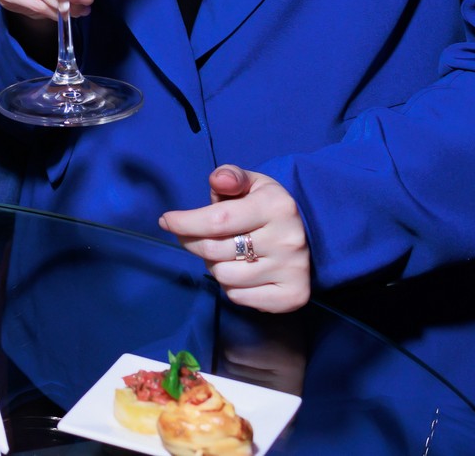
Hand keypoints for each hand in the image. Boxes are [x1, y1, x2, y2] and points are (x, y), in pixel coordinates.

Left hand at [159, 165, 311, 312]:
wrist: (308, 235)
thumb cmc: (265, 206)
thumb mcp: (251, 183)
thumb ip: (230, 176)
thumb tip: (219, 180)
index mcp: (276, 207)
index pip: (217, 220)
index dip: (184, 223)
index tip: (166, 221)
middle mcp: (288, 240)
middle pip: (215, 251)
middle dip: (193, 243)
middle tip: (191, 237)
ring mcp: (292, 271)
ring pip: (224, 277)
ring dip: (214, 265)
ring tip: (224, 253)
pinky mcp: (293, 296)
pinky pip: (239, 297)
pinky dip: (230, 287)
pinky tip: (240, 271)